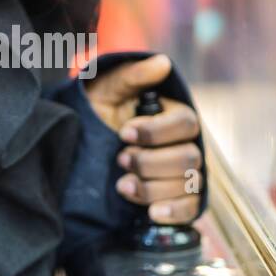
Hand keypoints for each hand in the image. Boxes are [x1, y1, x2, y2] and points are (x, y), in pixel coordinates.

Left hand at [84, 53, 202, 224]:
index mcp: (174, 117)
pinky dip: (173, 211)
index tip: (124, 132)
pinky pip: (191, 209)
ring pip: (188, 184)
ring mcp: (186, 175)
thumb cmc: (100, 115)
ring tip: (122, 185)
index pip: (185, 123)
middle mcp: (186, 145)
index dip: (156, 131)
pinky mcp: (180, 201)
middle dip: (150, 162)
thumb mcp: (106, 92)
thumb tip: (161, 63)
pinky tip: (152, 212)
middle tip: (121, 159)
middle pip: (188, 158)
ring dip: (153, 187)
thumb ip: (131, 77)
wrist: (84, 151)